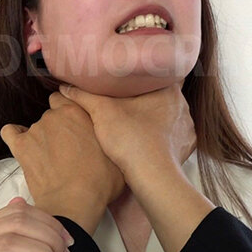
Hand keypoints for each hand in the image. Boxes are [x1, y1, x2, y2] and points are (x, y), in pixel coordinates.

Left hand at [1, 92, 124, 233]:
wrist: (73, 203)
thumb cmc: (99, 182)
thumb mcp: (115, 154)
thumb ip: (106, 136)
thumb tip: (110, 135)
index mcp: (77, 112)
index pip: (67, 99)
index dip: (71, 112)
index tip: (75, 125)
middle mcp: (54, 116)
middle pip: (52, 115)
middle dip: (59, 128)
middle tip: (67, 147)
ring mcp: (35, 130)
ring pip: (36, 127)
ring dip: (42, 138)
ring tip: (50, 159)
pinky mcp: (20, 147)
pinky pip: (10, 132)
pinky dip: (15, 137)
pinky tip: (24, 147)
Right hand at [58, 82, 195, 179]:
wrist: (151, 177)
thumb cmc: (131, 139)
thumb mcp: (102, 112)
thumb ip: (84, 96)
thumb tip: (65, 87)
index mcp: (168, 90)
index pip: (160, 74)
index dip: (145, 77)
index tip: (132, 81)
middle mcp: (182, 106)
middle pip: (163, 96)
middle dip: (147, 99)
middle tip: (128, 102)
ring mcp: (186, 128)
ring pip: (169, 117)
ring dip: (155, 119)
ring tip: (136, 123)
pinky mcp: (186, 147)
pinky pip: (173, 137)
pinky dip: (161, 138)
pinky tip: (147, 142)